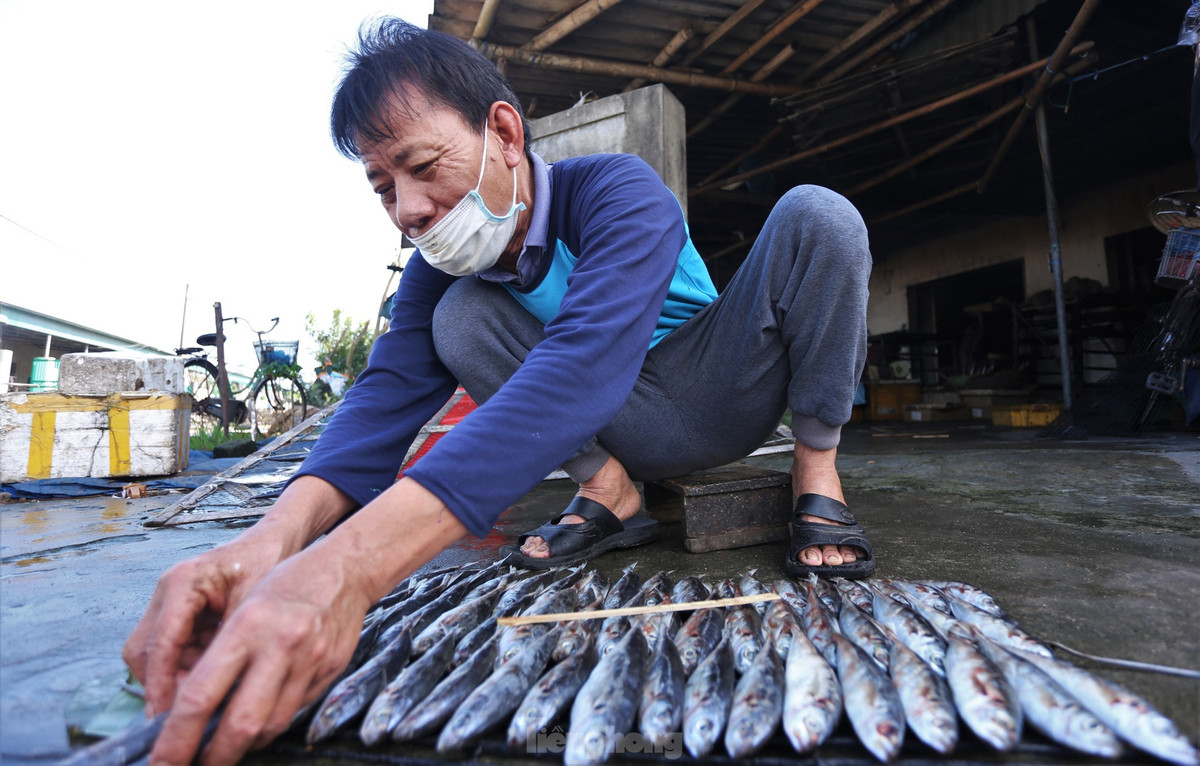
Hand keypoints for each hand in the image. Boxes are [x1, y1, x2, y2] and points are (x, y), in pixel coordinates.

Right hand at [123, 535, 285, 718]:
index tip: (167, 717)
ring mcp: (170, 604)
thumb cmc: (267, 561)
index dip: (161, 683)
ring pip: (156, 655)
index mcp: (183, 582)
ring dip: (178, 677)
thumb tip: (216, 686)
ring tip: (211, 692)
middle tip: (190, 711)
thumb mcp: (256, 600)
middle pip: (145, 652)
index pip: (160, 643)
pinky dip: (190, 668)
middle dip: (162, 684)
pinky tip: (216, 675)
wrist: (274, 541)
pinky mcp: (180, 615)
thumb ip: (234, 638)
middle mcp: (167, 593)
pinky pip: (174, 651)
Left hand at [146, 546, 371, 764]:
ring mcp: (310, 661)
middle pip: (239, 724)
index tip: (162, 762)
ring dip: (244, 746)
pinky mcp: (331, 672)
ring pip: (271, 726)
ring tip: (225, 750)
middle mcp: (280, 645)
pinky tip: (259, 724)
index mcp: (247, 625)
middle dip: (213, 757)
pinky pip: (295, 713)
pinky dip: (271, 726)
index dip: (176, 738)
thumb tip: (190, 712)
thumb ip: (220, 658)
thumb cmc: (285, 584)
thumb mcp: (243, 608)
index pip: (200, 696)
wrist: (345, 569)